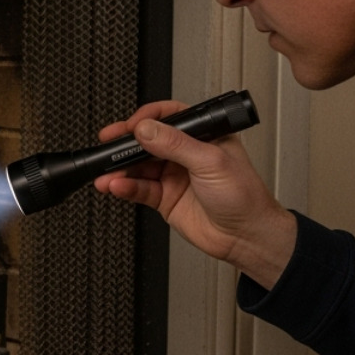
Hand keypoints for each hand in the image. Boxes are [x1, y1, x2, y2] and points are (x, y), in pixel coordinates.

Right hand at [92, 100, 296, 285]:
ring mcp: (174, 176)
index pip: (169, 116)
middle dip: (125, 143)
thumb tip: (147, 129)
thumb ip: (176, 144)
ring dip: (121, 169)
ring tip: (107, 173)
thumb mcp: (211, 162)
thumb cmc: (245, 197)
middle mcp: (186, 153)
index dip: (147, 118)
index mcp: (202, 135)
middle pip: (148, 141)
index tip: (132, 125)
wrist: (247, 237)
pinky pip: (140, 189)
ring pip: (139, 166)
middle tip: (108, 143)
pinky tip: (117, 186)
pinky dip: (126, 188)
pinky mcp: (165, 198)